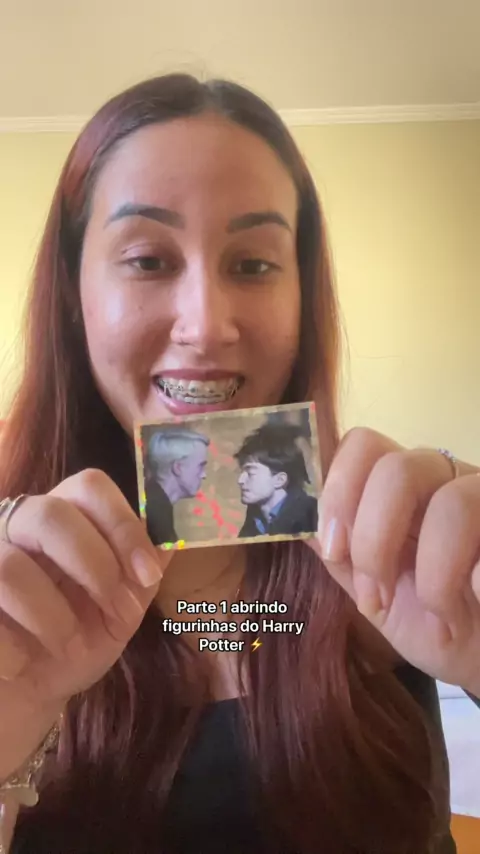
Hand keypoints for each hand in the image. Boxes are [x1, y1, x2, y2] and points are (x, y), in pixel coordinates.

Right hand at [0, 469, 168, 710]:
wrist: (25, 696)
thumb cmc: (73, 644)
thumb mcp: (120, 613)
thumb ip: (144, 574)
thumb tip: (176, 537)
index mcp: (64, 518)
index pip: (90, 486)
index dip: (122, 525)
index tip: (148, 574)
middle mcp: (17, 526)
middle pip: (50, 513)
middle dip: (95, 566)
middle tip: (119, 613)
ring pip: (11, 567)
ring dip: (53, 617)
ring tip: (68, 648)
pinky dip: (11, 648)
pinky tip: (20, 665)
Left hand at [310, 428, 479, 695]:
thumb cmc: (432, 623)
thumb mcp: (374, 595)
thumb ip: (340, 555)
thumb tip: (289, 518)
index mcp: (399, 489)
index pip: (363, 445)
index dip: (340, 491)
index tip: (334, 549)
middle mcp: (444, 480)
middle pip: (398, 469)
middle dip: (376, 541)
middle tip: (378, 596)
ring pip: (453, 504)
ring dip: (434, 574)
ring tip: (439, 615)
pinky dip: (477, 580)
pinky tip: (475, 602)